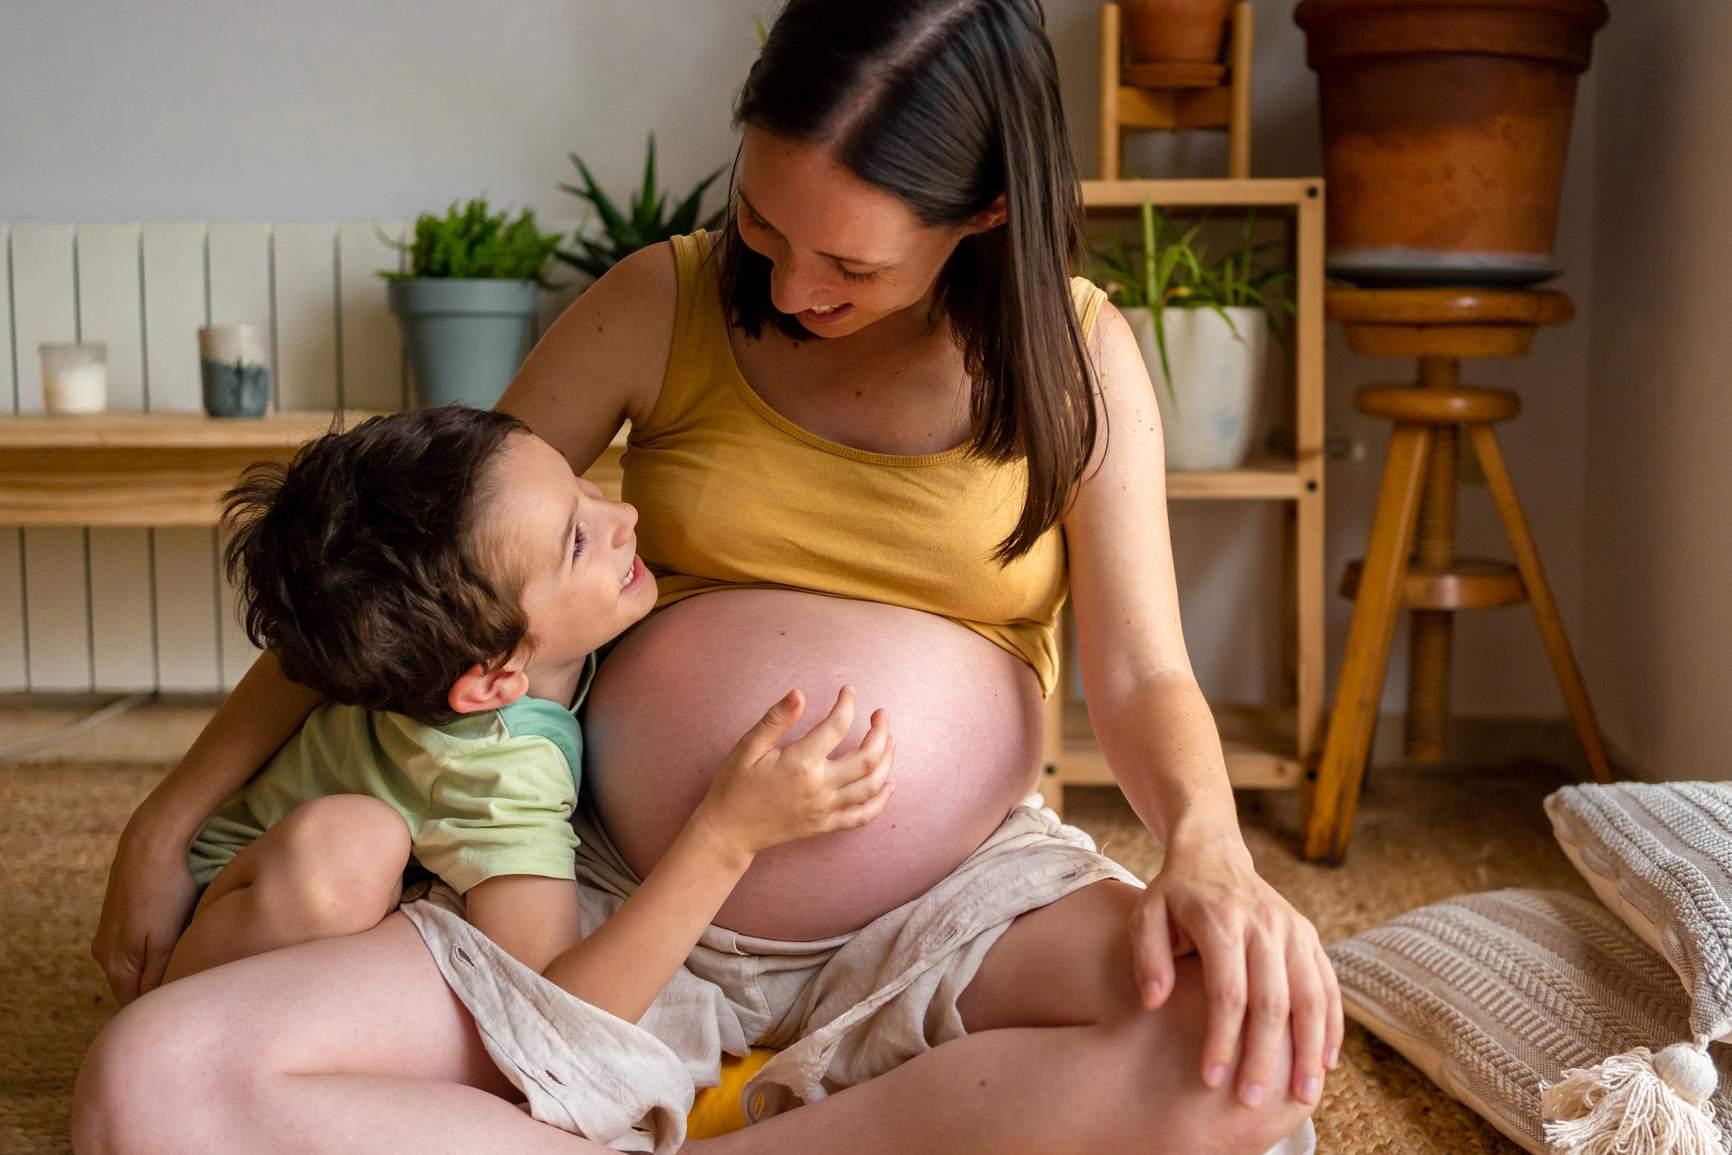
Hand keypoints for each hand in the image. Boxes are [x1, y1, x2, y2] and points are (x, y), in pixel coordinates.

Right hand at [90, 826, 199, 1004]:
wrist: (151, 841)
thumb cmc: (166, 889)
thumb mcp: (165, 939)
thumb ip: (157, 976)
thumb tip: (152, 1005)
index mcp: (115, 964)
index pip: (134, 1005)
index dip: (161, 1006)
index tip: (188, 1002)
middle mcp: (104, 952)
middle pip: (134, 986)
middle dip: (160, 987)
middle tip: (195, 983)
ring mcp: (109, 932)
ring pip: (136, 964)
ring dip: (158, 966)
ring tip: (189, 958)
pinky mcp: (119, 914)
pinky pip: (136, 943)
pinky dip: (154, 946)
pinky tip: (176, 934)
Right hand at [697, 686, 895, 856]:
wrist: (728, 831)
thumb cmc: (735, 785)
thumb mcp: (748, 747)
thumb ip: (776, 720)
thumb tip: (798, 693)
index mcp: (800, 763)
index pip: (836, 726)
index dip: (847, 704)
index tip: (848, 691)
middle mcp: (819, 787)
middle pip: (867, 758)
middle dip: (880, 732)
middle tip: (881, 715)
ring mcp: (825, 809)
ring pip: (871, 786)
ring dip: (887, 761)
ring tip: (890, 741)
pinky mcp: (825, 825)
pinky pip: (862, 816)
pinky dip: (881, 801)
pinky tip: (888, 784)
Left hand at [1131, 835, 1342, 1109]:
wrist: (1212, 851)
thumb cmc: (1173, 893)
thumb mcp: (1145, 913)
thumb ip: (1147, 956)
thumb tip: (1155, 1002)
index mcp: (1222, 920)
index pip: (1227, 992)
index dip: (1222, 1039)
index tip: (1211, 1079)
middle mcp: (1264, 924)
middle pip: (1272, 1001)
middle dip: (1265, 1056)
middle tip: (1252, 1102)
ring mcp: (1292, 928)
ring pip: (1311, 996)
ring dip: (1309, 1049)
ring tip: (1303, 1095)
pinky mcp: (1308, 934)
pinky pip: (1328, 984)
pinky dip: (1332, 1024)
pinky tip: (1327, 1061)